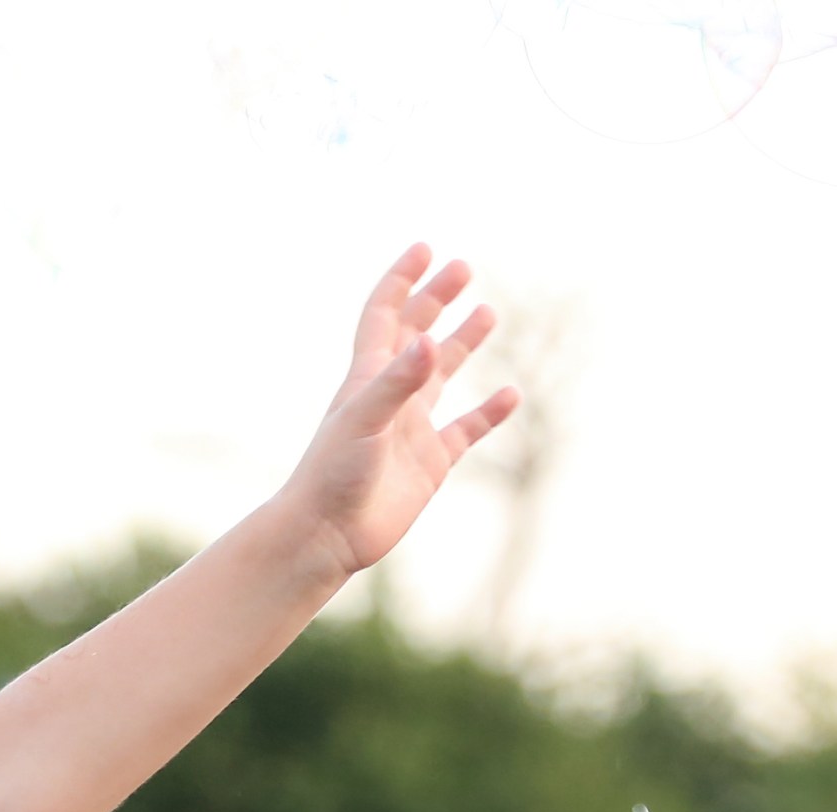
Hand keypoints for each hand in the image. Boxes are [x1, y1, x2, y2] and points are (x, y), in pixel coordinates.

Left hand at [276, 246, 519, 583]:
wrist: (327, 536)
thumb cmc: (333, 475)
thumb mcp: (364, 420)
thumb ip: (397, 381)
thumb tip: (428, 340)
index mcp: (368, 377)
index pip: (385, 315)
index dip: (402, 280)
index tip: (425, 249)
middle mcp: (391, 396)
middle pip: (416, 334)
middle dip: (437, 299)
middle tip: (464, 269)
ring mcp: (411, 429)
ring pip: (442, 374)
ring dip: (462, 343)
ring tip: (487, 313)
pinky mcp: (430, 463)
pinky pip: (466, 430)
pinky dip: (488, 412)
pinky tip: (509, 395)